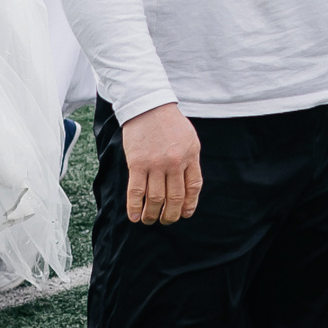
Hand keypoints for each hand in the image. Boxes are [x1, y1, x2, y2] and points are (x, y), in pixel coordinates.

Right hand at [121, 102, 203, 223]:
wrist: (148, 106)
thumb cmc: (170, 123)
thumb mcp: (190, 139)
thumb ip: (190, 160)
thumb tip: (188, 184)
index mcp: (191, 157)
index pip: (193, 187)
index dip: (189, 204)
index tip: (185, 214)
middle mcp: (174, 163)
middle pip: (175, 197)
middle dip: (171, 214)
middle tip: (167, 221)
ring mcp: (155, 164)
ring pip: (156, 198)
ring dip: (153, 214)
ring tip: (150, 221)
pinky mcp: (136, 164)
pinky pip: (136, 191)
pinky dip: (135, 206)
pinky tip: (135, 216)